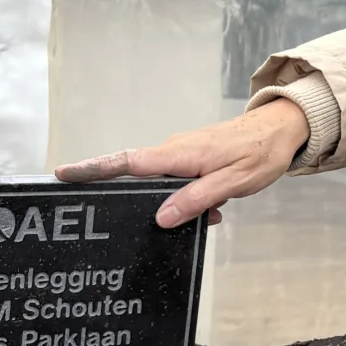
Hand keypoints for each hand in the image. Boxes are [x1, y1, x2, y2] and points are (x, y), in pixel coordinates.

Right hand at [55, 98, 308, 227]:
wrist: (283, 128)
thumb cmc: (260, 152)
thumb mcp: (232, 182)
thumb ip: (196, 200)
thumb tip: (161, 217)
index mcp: (178, 155)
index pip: (126, 163)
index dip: (93, 169)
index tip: (63, 173)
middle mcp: (174, 152)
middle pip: (136, 176)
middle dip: (127, 196)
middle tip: (123, 214)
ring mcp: (183, 154)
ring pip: (162, 184)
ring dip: (176, 203)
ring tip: (210, 212)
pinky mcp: (193, 159)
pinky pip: (180, 181)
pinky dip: (191, 197)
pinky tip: (214, 209)